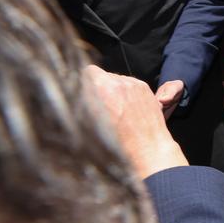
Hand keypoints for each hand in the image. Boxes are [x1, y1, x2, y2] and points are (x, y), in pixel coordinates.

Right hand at [82, 65, 187, 179]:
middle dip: (100, 88)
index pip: (88, 71)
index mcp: (101, 88)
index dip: (85, 83)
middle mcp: (119, 82)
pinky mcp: (146, 90)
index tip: (85, 95)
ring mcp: (135, 85)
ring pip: (118, 80)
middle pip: (104, 76)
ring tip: (115, 112)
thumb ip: (81, 104)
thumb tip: (77, 95)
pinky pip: (131, 85)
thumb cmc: (114, 146)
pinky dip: (127, 94)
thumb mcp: (87, 126)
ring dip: (115, 91)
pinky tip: (127, 111)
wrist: (147, 151)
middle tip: (100, 107)